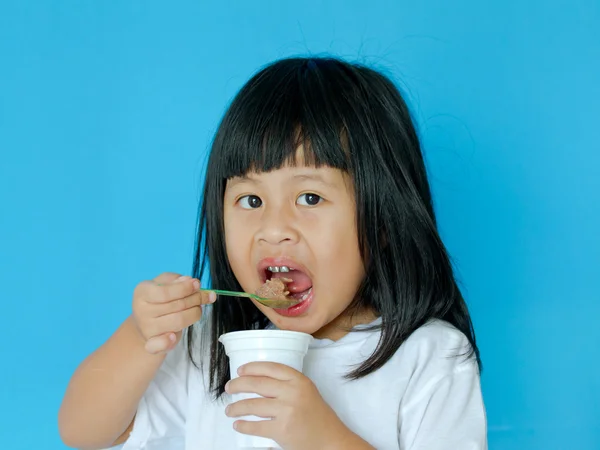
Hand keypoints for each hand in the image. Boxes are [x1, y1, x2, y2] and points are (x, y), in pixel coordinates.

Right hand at [132, 272, 214, 353]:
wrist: (146, 321)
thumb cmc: (160, 297)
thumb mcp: (166, 282)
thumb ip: (177, 279)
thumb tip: (189, 281)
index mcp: (142, 292)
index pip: (165, 292)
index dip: (185, 288)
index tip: (198, 284)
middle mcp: (141, 310)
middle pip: (177, 306)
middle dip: (196, 298)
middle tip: (204, 296)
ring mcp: (146, 328)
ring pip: (179, 321)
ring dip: (195, 313)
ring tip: (197, 307)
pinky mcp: (151, 344)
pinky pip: (159, 345)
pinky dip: (167, 343)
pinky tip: (173, 336)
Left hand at [225, 362, 361, 449]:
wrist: (330, 440)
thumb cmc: (317, 416)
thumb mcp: (307, 392)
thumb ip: (288, 385)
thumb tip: (257, 382)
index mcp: (299, 381)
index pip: (271, 368)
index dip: (252, 367)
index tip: (240, 370)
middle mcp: (292, 393)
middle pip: (257, 384)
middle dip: (238, 385)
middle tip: (229, 388)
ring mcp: (287, 411)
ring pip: (253, 405)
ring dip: (236, 407)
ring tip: (229, 410)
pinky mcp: (282, 430)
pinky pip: (256, 426)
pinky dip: (243, 426)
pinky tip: (238, 425)